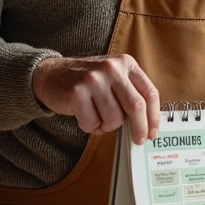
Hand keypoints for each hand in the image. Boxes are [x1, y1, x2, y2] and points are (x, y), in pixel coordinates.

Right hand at [32, 55, 159, 143]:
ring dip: (106, 126)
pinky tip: (82, 115)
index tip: (153, 132)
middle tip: (137, 140)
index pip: (149, 93)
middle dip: (139, 128)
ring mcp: (94, 79)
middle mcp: (112, 68)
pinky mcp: (77, 93)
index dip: (154, 117)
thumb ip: (130, 93)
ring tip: (96, 117)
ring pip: (114, 119)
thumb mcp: (112, 77)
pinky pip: (92, 123)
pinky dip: (89, 126)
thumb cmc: (86, 81)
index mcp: (126, 63)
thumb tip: (147, 124)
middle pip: (136, 106)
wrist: (50, 74)